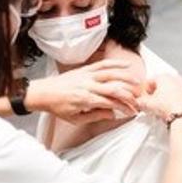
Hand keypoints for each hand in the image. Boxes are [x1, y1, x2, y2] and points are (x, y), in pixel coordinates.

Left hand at [26, 60, 142, 124]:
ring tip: (138, 82)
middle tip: (138, 99)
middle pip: (114, 88)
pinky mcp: (85, 69)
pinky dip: (115, 64)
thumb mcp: (76, 119)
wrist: (43, 93)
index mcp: (86, 99)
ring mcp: (87, 75)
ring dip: (126, 78)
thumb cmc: (58, 106)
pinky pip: (102, 64)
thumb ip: (96, 116)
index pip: (111, 103)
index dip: (124, 107)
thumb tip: (112, 114)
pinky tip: (125, 65)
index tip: (132, 111)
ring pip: (111, 74)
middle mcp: (88, 85)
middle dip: (129, 94)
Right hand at [138, 74, 181, 121]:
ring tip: (168, 107)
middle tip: (155, 103)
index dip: (145, 90)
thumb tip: (139, 102)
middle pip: (165, 84)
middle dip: (159, 93)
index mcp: (165, 78)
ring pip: (179, 89)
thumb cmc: (169, 108)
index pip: (151, 81)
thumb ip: (141, 102)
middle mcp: (178, 80)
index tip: (144, 97)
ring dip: (173, 96)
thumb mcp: (148, 105)